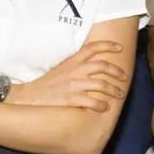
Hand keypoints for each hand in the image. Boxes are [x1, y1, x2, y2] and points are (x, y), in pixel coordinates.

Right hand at [10, 40, 126, 111]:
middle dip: (116, 71)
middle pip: (102, 65)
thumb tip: (93, 66)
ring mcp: (73, 85)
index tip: (120, 47)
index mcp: (72, 61)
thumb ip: (76, 65)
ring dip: (113, 90)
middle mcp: (74, 71)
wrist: (29, 96)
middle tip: (124, 77)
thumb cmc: (47, 84)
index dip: (108, 45)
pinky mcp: (70, 99)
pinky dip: (101, 104)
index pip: (92, 48)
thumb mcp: (61, 69)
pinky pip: (91, 101)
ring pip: (100, 84)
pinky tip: (105, 107)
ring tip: (119, 94)